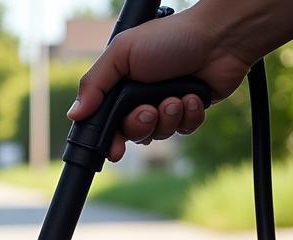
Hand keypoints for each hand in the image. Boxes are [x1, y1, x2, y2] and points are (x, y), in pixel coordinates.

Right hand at [66, 6, 253, 161]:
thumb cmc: (171, 37)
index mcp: (122, 86)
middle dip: (141, 126)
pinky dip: (189, 116)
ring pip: (159, 135)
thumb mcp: (122, 53)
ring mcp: (167, 106)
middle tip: (149, 111)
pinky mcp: (191, 112)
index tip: (114, 149)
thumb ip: (94, 84)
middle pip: (132, 134)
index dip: (109, 140)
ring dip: (167, 119)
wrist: (219, 37)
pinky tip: (193, 97)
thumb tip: (74, 114)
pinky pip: (185, 131)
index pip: (107, 124)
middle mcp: (142, 98)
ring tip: (176, 98)